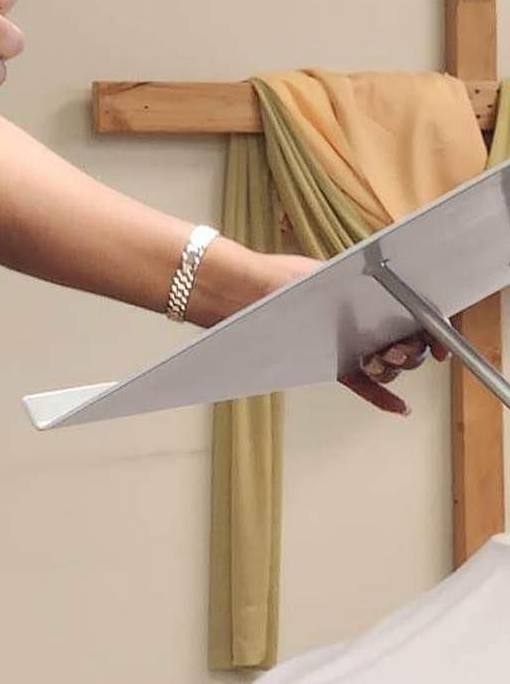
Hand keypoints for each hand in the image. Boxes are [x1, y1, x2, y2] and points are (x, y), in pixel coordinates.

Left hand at [243, 251, 444, 414]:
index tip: (439, 343)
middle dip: (408, 350)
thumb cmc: (281, 279)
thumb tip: (392, 291)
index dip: (431, 329)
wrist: (243, 293)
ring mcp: (351, 344)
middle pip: (405, 344)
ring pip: (386, 366)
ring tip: (376, 362)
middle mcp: (365, 321)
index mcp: (370, 295)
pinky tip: (400, 408)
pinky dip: (382, 397)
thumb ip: (359, 287)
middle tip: (394, 350)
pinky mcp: (334, 362)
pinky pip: (363, 384)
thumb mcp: (326, 275)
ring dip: (390, 370)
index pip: (413, 313)